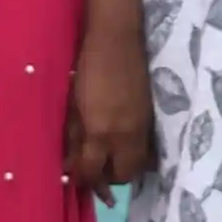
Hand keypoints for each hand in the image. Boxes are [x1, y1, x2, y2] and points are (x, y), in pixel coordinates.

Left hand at [64, 9, 155, 192]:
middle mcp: (124, 136)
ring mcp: (142, 128)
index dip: (83, 180)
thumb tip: (69, 164)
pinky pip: (146, 149)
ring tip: (110, 157)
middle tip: (96, 169)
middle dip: (108, 178)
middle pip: (123, 176)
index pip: (92, 171)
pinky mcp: (152, 119)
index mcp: (100, 132)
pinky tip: (122, 143)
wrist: (117, 41)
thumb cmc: (87, 70)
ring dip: (123, 167)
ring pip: (138, 165)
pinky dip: (133, 153)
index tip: (75, 178)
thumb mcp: (73, 106)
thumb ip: (73, 137)